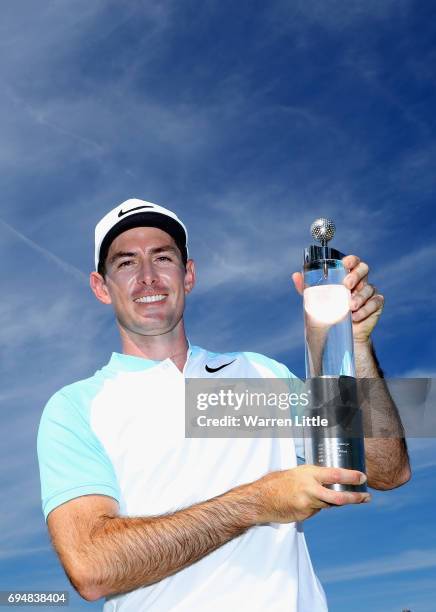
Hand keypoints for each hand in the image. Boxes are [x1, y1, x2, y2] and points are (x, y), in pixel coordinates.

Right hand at [251, 465, 369, 523]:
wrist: (261, 498)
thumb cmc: (278, 482)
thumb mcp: (298, 473)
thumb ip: (314, 477)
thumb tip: (331, 480)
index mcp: (309, 473)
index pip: (336, 475)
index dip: (351, 477)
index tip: (362, 477)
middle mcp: (310, 488)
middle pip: (338, 497)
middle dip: (355, 498)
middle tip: (366, 496)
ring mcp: (307, 504)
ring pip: (329, 504)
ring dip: (337, 502)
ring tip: (351, 498)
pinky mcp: (304, 514)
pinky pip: (317, 510)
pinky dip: (318, 506)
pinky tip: (309, 502)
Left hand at [291, 254, 383, 343]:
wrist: (340, 334)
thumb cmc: (329, 311)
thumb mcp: (316, 299)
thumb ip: (307, 287)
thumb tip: (296, 275)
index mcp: (347, 275)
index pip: (353, 261)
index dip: (351, 260)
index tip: (345, 264)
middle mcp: (360, 281)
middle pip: (364, 269)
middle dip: (356, 275)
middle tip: (346, 285)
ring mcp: (369, 293)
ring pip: (369, 288)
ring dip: (359, 297)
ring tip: (349, 307)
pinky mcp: (376, 305)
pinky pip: (375, 303)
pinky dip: (366, 309)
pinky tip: (355, 316)